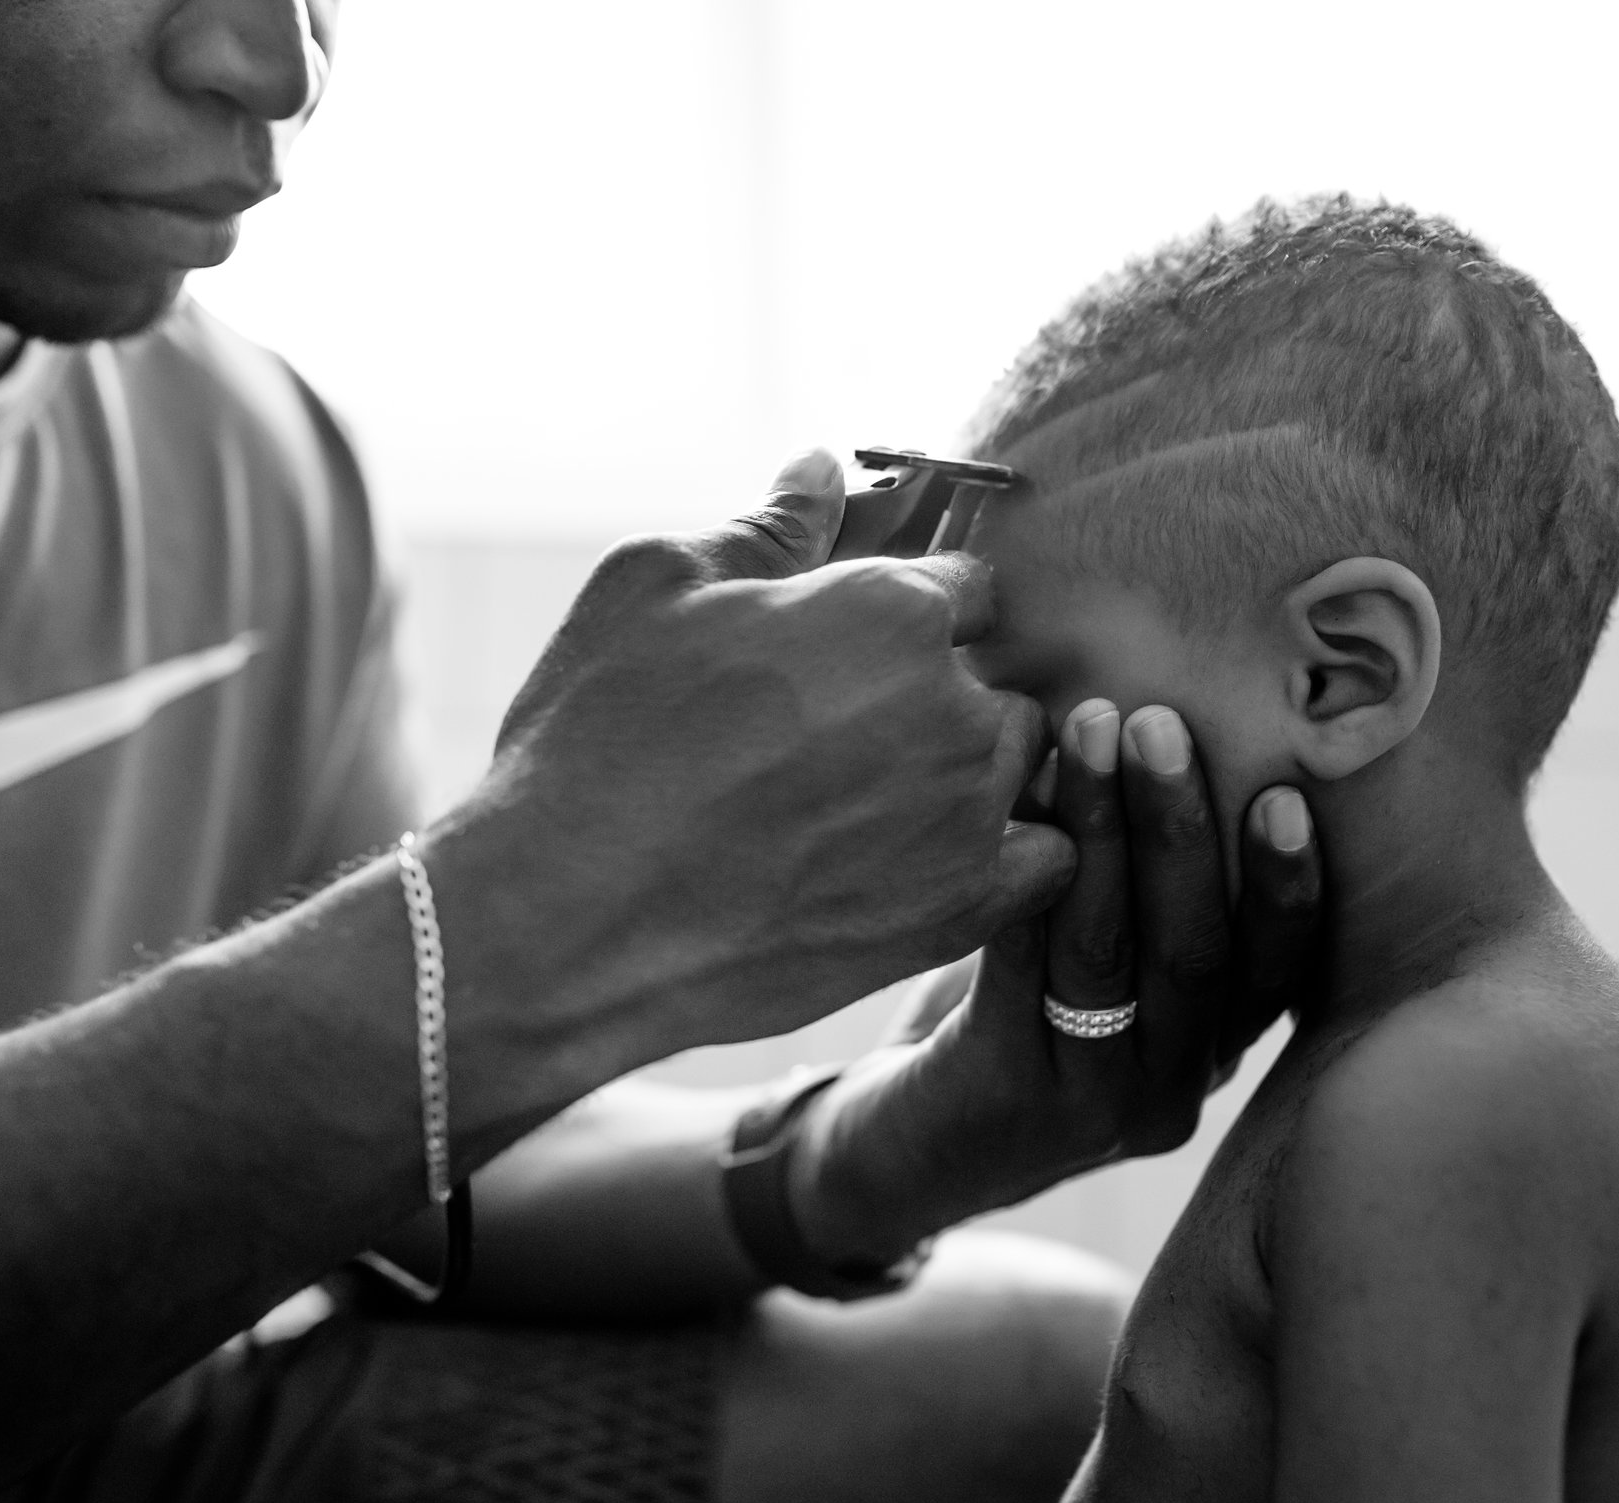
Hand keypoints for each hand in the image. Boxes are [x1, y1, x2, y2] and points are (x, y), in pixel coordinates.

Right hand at [428, 451, 1075, 1094]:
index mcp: (893, 608)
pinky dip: (1013, 852)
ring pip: (1026, 764)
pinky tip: (936, 857)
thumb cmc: (596, 737)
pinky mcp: (961, 911)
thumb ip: (765, 526)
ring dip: (974, 770)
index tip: (862, 648)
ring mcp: (970, 814)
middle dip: (946, 692)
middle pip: (1000, 676)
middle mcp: (956, 706)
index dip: (916, 610)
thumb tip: (823, 468)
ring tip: (874, 802)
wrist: (567, 919)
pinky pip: (1051, 860)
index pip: (967, 584)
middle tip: (850, 736)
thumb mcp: (653, 590)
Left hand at [792, 700, 1322, 1260]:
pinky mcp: (1006, 1098)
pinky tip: (1011, 806)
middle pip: (1197, 952)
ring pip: (1112, 954)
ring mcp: (1091, 1106)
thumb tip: (1142, 732)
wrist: (889, 1164)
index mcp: (1209, 1053)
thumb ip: (1133, 896)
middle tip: (1158, 725)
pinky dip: (1020, 880)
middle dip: (1183, 829)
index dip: (1290, 885)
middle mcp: (1171, 1089)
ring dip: (1104, 833)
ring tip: (1087, 735)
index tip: (1287, 790)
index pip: (1277, 972)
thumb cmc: (997, 1035)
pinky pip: (1019, 971)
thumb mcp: (1087, 975)